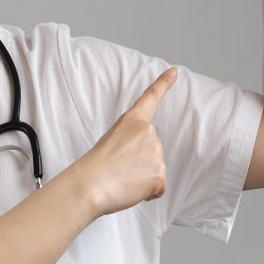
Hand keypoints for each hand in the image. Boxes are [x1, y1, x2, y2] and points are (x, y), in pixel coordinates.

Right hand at [73, 67, 178, 216]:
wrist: (89, 186)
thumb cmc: (94, 168)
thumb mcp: (110, 141)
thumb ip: (131, 142)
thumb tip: (143, 161)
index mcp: (132, 121)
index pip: (150, 98)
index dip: (163, 84)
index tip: (174, 72)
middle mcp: (148, 132)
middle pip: (152, 148)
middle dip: (140, 161)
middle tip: (119, 168)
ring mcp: (156, 153)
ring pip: (155, 168)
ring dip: (143, 177)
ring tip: (123, 178)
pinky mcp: (160, 174)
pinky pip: (158, 186)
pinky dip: (148, 192)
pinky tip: (131, 188)